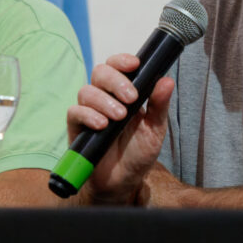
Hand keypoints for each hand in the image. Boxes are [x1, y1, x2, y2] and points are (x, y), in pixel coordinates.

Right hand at [67, 53, 172, 204]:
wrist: (122, 181)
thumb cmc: (138, 153)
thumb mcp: (155, 129)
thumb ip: (159, 105)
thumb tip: (167, 80)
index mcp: (124, 92)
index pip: (118, 65)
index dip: (122, 60)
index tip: (134, 64)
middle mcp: (105, 97)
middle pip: (100, 72)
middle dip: (116, 81)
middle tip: (131, 98)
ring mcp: (89, 111)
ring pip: (87, 91)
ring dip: (104, 101)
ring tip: (119, 117)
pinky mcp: (77, 127)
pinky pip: (74, 111)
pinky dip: (88, 115)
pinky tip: (102, 125)